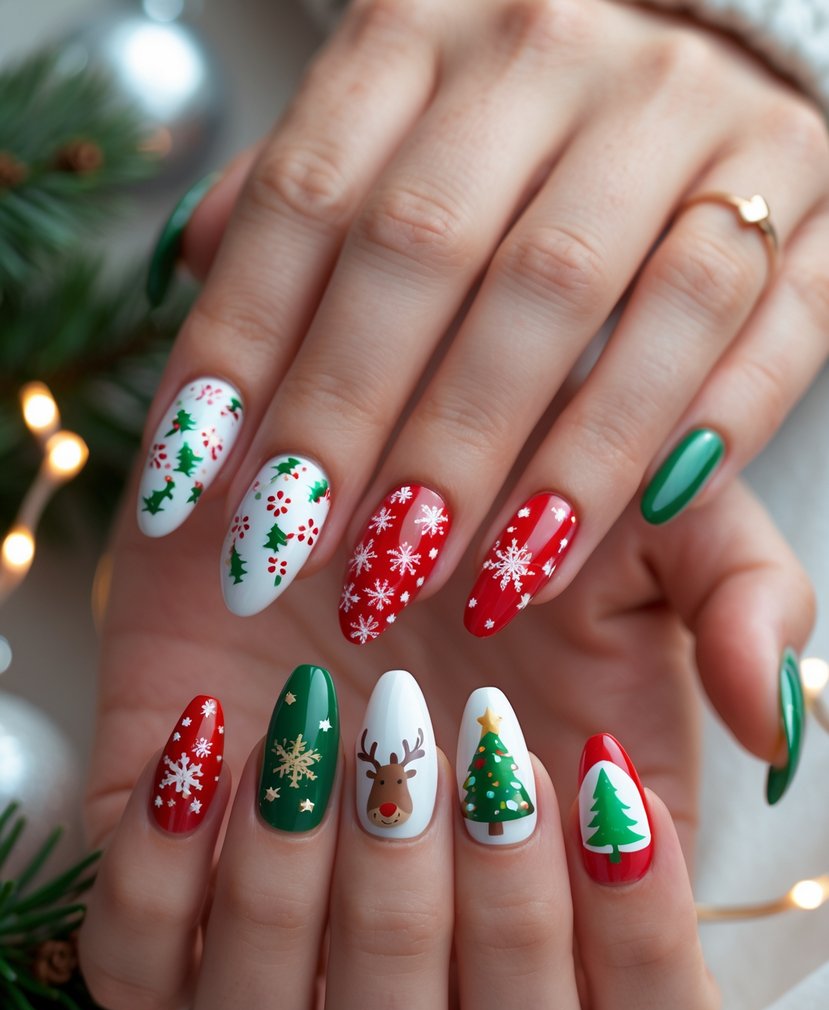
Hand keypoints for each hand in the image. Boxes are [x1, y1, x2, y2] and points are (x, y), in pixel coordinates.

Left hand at [78, 477, 813, 1009]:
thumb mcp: (647, 528)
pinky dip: (158, 877)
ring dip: (301, 917)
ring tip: (321, 744)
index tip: (592, 773)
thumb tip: (767, 726)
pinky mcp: (163, 896)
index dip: (631, 941)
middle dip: (475, 928)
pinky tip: (212, 737)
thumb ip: (740, 603)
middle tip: (459, 744)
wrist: (337, 464)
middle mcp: (435, 960)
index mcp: (574, 902)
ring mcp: (289, 946)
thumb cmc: (495, 515)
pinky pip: (137, 975)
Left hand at [136, 0, 828, 640]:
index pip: (308, 198)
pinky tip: (621, 526)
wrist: (703, 50)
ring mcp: (696, 120)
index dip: (244, 351)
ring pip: (585, 294)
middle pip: (429, 250)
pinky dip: (689, 433)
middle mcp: (558, 54)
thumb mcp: (390, 128)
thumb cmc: (513, 131)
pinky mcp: (812, 204)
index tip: (195, 487)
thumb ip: (300, 204)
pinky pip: (762, 325)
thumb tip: (189, 267)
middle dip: (358, 421)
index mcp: (428, 28)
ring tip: (453, 583)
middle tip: (302, 559)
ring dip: (511, 458)